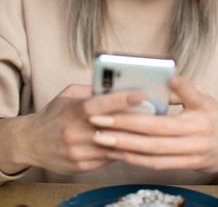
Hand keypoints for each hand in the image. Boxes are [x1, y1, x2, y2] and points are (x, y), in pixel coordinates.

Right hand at [1, 84, 144, 174]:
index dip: (121, 100)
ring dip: (131, 136)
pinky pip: (108, 157)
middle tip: (154, 111)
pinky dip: (120, 148)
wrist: (30, 142)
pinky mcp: (81, 166)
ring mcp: (78, 152)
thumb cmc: (53, 114)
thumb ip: (91, 90)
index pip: (98, 105)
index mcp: (71, 112)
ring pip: (113, 145)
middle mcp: (74, 133)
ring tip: (147, 126)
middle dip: (134, 119)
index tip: (140, 95)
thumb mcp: (68, 95)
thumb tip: (116, 85)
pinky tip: (129, 140)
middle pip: (110, 127)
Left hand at [89, 76, 217, 178]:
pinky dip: (137, 160)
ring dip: (125, 148)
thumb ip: (181, 90)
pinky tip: (120, 153)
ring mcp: (192, 154)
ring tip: (102, 140)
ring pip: (153, 153)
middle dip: (123, 129)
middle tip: (98, 123)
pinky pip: (158, 165)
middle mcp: (196, 136)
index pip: (169, 110)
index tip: (117, 105)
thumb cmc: (217, 116)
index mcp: (200, 114)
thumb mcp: (204, 97)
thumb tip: (156, 81)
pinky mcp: (188, 166)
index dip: (142, 110)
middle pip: (154, 136)